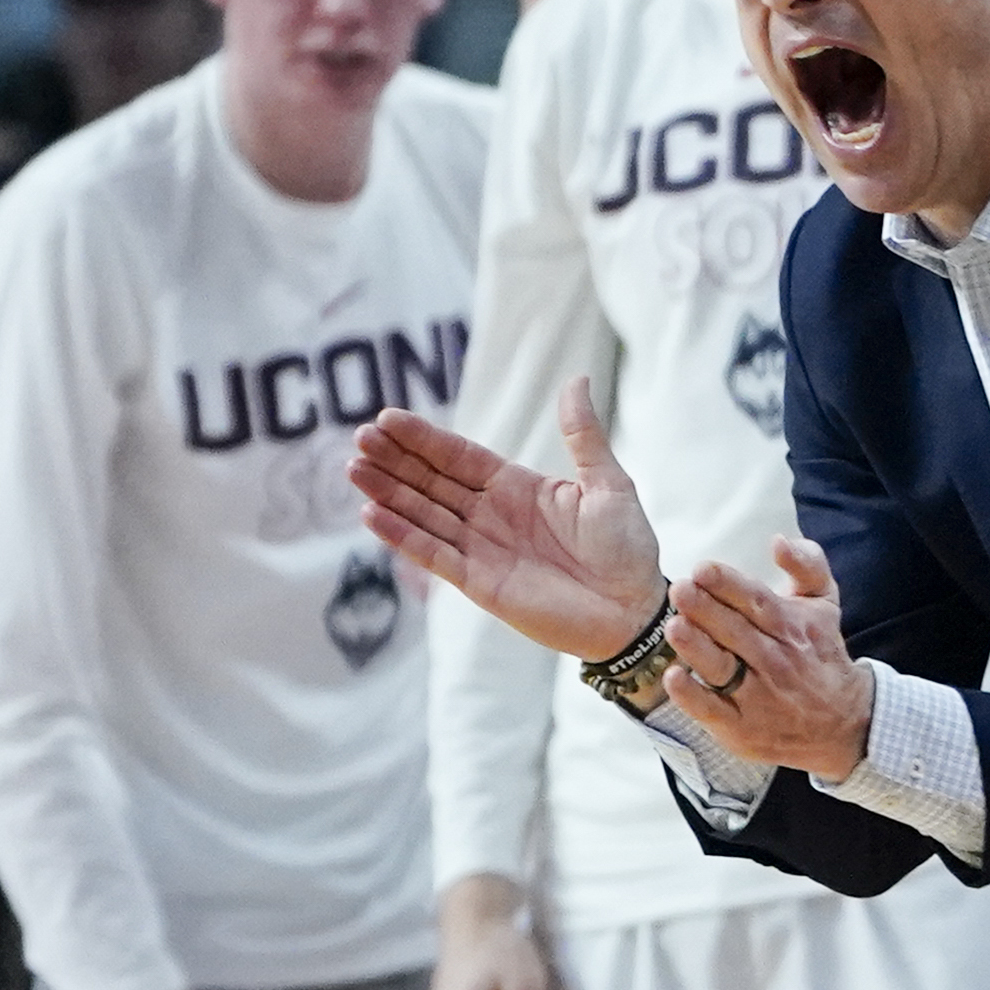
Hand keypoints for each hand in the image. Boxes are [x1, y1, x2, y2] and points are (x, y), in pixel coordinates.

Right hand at [349, 376, 663, 660]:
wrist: (635, 610)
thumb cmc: (627, 549)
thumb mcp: (608, 483)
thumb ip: (583, 435)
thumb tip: (576, 380)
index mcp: (517, 488)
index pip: (458, 457)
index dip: (424, 439)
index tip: (386, 417)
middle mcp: (491, 516)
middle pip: (431, 482)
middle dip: (395, 460)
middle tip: (359, 437)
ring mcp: (481, 549)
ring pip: (423, 514)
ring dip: (388, 493)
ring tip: (354, 469)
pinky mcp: (478, 583)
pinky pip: (434, 554)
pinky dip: (403, 536)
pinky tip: (372, 514)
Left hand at [663, 536, 874, 782]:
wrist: (843, 722)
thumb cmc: (821, 653)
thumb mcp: (825, 604)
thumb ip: (807, 565)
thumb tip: (779, 540)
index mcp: (791, 625)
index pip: (756, 601)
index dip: (728, 584)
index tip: (702, 568)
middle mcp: (775, 660)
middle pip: (735, 631)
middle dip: (705, 609)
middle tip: (680, 589)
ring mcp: (757, 696)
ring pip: (722, 668)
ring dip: (697, 648)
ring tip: (674, 626)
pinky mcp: (740, 727)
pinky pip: (712, 710)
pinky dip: (692, 695)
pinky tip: (673, 677)